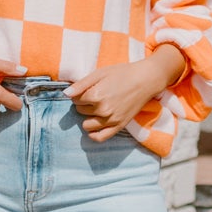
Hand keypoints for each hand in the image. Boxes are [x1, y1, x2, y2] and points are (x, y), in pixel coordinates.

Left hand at [67, 46, 186, 141]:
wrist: (145, 80)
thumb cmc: (122, 73)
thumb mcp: (100, 73)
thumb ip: (81, 84)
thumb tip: (65, 94)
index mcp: (96, 95)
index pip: (75, 100)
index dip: (79, 93)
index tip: (86, 89)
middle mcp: (103, 110)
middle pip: (80, 111)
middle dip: (84, 104)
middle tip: (94, 95)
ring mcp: (111, 120)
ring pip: (87, 125)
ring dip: (87, 117)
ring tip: (95, 108)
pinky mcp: (119, 126)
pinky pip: (100, 137)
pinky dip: (93, 135)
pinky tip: (93, 127)